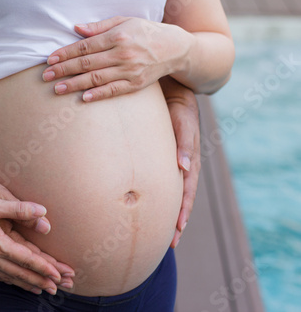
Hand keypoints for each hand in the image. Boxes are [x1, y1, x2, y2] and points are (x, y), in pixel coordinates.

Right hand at [0, 171, 74, 294]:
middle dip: (41, 281)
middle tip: (57, 288)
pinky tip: (15, 281)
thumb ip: (19, 208)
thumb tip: (42, 211)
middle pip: (21, 273)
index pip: (27, 259)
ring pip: (9, 277)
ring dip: (27, 284)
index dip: (45, 268)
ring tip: (41, 289)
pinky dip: (11, 281)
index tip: (59, 274)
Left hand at [42, 16, 192, 101]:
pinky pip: (114, 91)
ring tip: (57, 88)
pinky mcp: (136, 84)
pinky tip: (83, 98)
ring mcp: (130, 71)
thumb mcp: (125, 21)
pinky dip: (98, 95)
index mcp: (118, 36)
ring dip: (75, 84)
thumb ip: (99, 26)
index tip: (50, 59)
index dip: (66, 53)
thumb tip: (76, 29)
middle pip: (87, 63)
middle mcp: (123, 54)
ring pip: (97, 79)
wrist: (175, 48)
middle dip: (64, 70)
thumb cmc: (146, 32)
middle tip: (46, 76)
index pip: (86, 46)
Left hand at [160, 77, 200, 247]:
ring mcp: (175, 166)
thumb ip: (185, 145)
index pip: (187, 193)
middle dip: (177, 222)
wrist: (173, 96)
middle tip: (171, 244)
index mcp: (190, 162)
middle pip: (181, 200)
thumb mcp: (183, 124)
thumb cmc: (178, 109)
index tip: (177, 230)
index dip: (183, 212)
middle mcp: (184, 168)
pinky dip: (161, 199)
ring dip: (170, 215)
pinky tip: (150, 208)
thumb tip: (184, 168)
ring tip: (166, 235)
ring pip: (173, 195)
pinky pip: (163, 183)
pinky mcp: (164, 160)